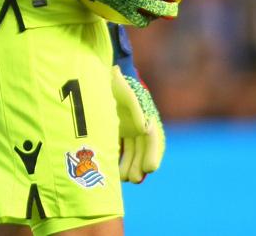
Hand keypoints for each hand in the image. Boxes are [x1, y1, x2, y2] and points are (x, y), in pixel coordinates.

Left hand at [109, 24, 163, 182]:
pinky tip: (113, 170)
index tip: (151, 168)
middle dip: (141, 164)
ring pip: (133, 151)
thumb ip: (124, 90)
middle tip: (135, 179)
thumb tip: (133, 106)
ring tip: (126, 179)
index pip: (152, 137)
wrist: (103, 76)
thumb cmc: (114, 80)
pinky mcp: (117, 131)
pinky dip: (119, 159)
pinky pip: (121, 148)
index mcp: (144, 114)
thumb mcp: (120, 84)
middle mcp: (139, 124)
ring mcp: (128, 128)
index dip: (153, 153)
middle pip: (143, 148)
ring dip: (131, 165)